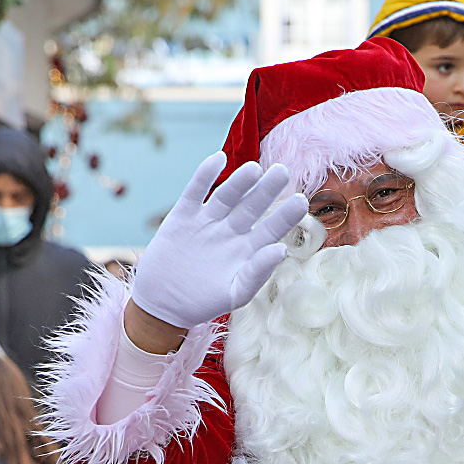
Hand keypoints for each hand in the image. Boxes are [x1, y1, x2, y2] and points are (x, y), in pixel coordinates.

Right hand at [126, 153, 308, 343]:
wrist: (163, 304)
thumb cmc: (204, 303)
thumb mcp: (235, 293)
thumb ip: (258, 272)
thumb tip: (281, 249)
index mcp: (249, 249)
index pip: (272, 227)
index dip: (286, 214)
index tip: (300, 201)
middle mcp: (232, 231)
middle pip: (253, 205)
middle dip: (267, 189)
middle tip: (282, 171)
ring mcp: (208, 221)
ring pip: (227, 196)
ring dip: (240, 181)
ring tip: (253, 168)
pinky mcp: (183, 216)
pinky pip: (195, 191)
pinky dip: (204, 175)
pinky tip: (217, 159)